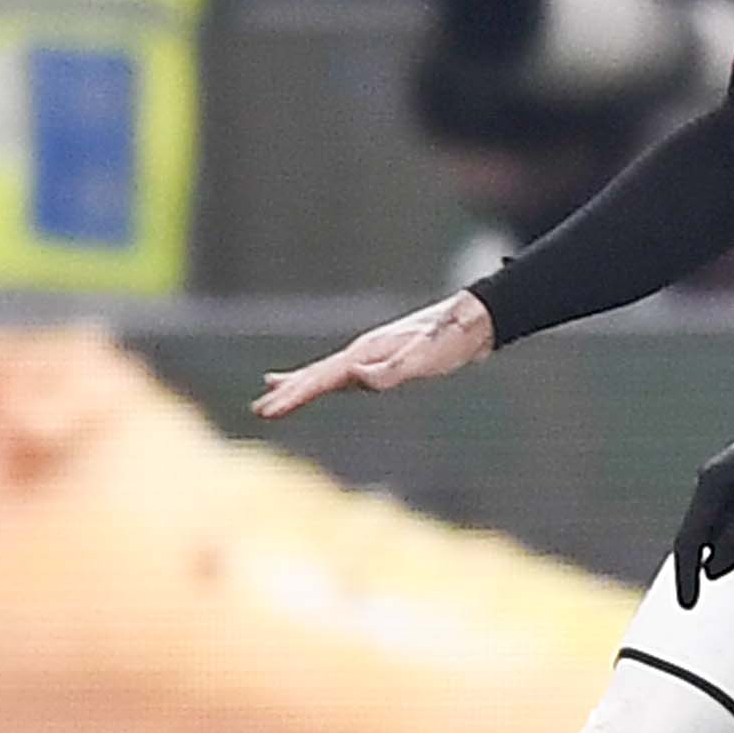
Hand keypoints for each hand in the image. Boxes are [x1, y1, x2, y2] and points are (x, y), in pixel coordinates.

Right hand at [254, 292, 496, 418]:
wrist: (473, 322)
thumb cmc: (450, 341)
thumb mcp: (422, 359)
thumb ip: (389, 371)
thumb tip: (355, 377)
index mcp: (366, 353)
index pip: (322, 379)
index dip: (293, 396)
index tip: (268, 410)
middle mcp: (364, 352)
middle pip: (318, 375)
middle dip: (289, 393)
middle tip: (260, 410)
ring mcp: (373, 355)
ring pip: (328, 373)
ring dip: (301, 385)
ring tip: (274, 391)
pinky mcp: (385, 360)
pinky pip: (346, 375)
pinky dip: (327, 382)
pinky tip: (327, 385)